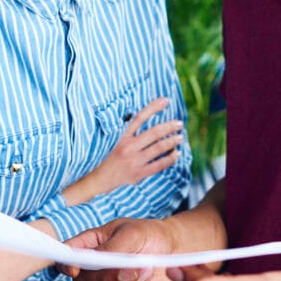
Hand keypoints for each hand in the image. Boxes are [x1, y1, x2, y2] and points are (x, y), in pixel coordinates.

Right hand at [60, 217, 176, 280]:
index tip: (76, 270)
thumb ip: (114, 246)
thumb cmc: (147, 235)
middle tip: (140, 267)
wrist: (171, 250)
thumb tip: (97, 259)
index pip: (67, 256)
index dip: (66, 265)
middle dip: (111, 278)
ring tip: (147, 272)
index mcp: (88, 246)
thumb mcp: (132, 233)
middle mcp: (91, 269)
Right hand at [63, 98, 183, 205]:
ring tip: (180, 137)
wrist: (100, 180)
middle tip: (179, 123)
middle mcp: (129, 147)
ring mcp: (134, 161)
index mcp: (123, 137)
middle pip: (154, 133)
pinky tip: (177, 154)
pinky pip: (159, 165)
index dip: (153, 107)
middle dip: (169, 127)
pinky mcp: (138, 174)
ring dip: (172, 142)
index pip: (140, 118)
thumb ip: (134, 135)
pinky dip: (170, 159)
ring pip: (158, 148)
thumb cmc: (112, 159)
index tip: (166, 100)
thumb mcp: (119, 143)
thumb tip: (155, 127)